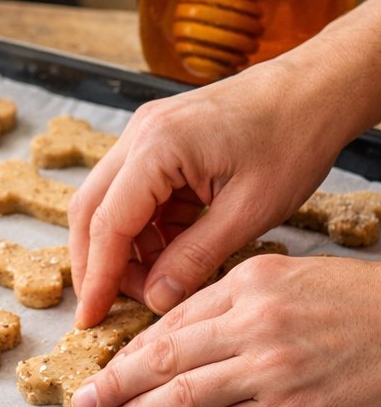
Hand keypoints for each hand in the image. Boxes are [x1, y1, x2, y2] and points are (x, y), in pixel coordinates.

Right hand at [69, 54, 353, 327]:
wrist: (316, 89)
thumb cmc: (294, 138)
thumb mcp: (249, 211)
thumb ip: (196, 257)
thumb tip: (157, 299)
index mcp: (157, 147)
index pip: (107, 223)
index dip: (98, 277)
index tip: (92, 317)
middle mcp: (140, 134)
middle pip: (91, 209)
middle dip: (98, 263)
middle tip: (110, 307)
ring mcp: (147, 132)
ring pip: (110, 202)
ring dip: (126, 246)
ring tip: (159, 281)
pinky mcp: (161, 138)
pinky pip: (136, 191)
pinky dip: (146, 226)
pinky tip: (173, 250)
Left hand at [71, 255, 380, 406]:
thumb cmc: (355, 303)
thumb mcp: (289, 277)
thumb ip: (230, 300)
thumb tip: (174, 330)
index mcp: (250, 284)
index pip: (172, 320)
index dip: (130, 349)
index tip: (103, 366)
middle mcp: (254, 325)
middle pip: (164, 358)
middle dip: (116, 383)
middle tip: (84, 402)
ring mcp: (271, 373)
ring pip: (183, 397)